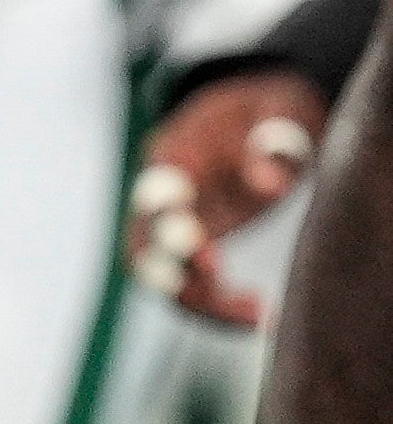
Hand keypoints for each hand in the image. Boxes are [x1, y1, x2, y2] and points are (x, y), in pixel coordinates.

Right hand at [128, 72, 326, 325]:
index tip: (210, 263)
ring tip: (258, 316)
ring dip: (203, 305)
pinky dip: (217, 307)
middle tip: (241, 302)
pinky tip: (262, 314)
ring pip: (160, 278)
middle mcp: (158, 194)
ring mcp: (167, 224)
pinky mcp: (186, 247)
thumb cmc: (269, 107)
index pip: (155, 197)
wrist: (259, 113)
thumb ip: (269, 142)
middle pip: (145, 251)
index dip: (173, 233)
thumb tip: (268, 189)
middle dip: (185, 282)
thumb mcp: (278, 109)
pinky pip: (187, 286)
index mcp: (174, 150)